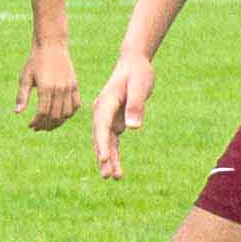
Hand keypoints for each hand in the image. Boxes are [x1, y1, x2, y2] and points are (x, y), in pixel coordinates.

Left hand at [20, 38, 81, 129]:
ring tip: (48, 124)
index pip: (43, 113)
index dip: (36, 123)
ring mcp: (69, 87)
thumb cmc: (35, 61)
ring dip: (57, 123)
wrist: (51, 46)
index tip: (30, 126)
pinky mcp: (75, 85)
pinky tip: (61, 116)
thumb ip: (22, 96)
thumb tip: (17, 113)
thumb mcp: (25, 78)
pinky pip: (76, 105)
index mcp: (46, 88)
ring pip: (66, 113)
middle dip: (46, 125)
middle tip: (38, 128)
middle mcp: (59, 89)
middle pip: (55, 116)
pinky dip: (69, 114)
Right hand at [92, 51, 154, 177]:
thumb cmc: (138, 73)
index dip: (102, 144)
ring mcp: (107, 118)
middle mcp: (102, 112)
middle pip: (100, 138)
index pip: (102, 127)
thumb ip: (136, 106)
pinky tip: (117, 169)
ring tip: (114, 178)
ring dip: (108, 159)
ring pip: (105, 142)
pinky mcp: (114, 121)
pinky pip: (112, 141)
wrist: (134, 63)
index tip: (104, 159)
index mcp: (106, 103)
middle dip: (103, 157)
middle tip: (107, 176)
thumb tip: (133, 128)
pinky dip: (113, 154)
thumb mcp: (140, 86)